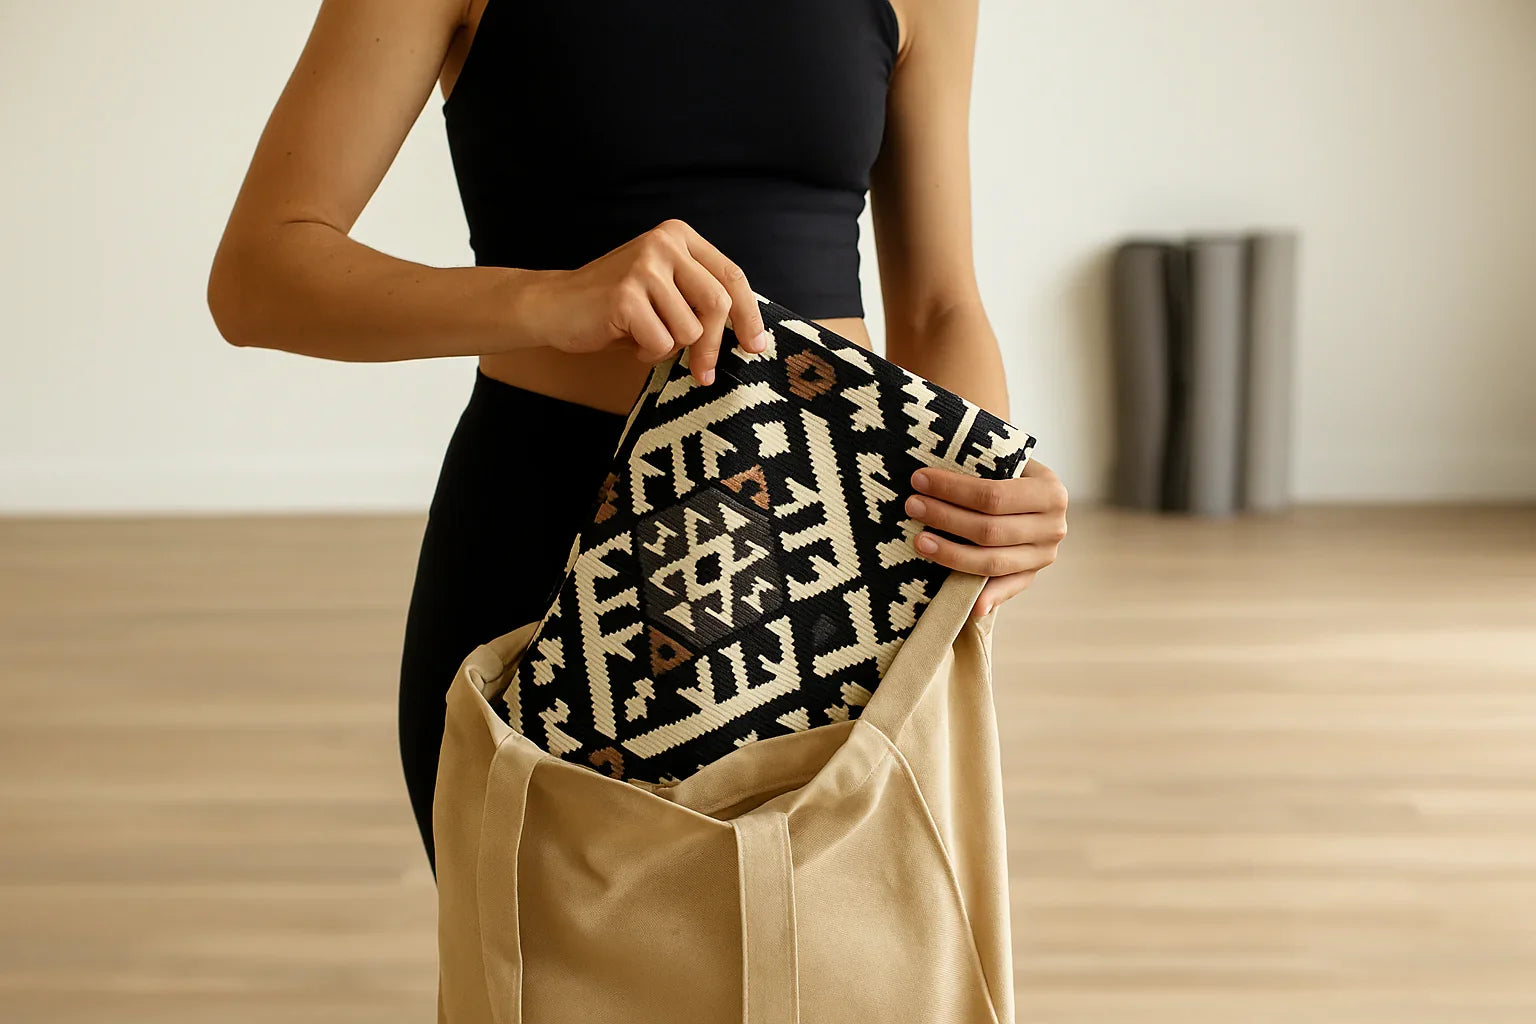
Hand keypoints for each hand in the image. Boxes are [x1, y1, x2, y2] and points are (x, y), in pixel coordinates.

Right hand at [515, 219, 770, 385]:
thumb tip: (751, 333)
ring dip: (669, 347)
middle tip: (704, 375)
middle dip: (714, 347)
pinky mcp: (627, 295)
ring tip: (642, 335)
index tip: (756, 346)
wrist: (553, 306)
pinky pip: (661, 342)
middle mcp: (664, 243)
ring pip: (689, 329)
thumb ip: (700, 298)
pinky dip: (647, 353)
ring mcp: (644, 266)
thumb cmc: (615, 308)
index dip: (749, 315)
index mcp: (679, 237)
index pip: (731, 276)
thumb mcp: (664, 290)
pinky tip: (626, 339)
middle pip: (716, 304)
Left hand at [905, 458, 1068, 619]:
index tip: (920, 480)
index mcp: (1050, 492)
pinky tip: (970, 606)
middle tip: (913, 506)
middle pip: (989, 530)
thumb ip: (986, 466)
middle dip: (945, 517)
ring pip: (992, 562)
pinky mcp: (1032, 575)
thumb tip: (934, 474)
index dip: (953, 489)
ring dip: (951, 555)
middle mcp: (1053, 527)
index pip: (993, 495)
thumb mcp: (1009, 462)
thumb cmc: (1011, 474)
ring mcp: (1044, 556)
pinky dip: (988, 597)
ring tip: (920, 540)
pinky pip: (1007, 589)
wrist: (1037, 497)